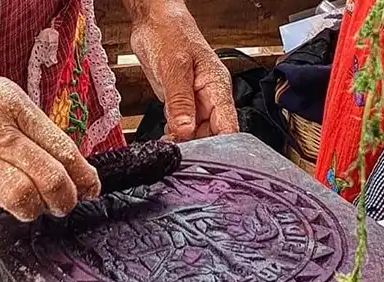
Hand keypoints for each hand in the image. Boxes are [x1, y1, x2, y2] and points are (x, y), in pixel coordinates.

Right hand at [0, 37, 100, 250]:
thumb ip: (26, 120)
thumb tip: (61, 154)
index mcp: (10, 105)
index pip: (60, 148)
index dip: (82, 175)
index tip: (90, 188)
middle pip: (45, 175)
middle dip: (64, 198)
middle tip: (64, 205)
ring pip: (13, 193)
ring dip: (31, 210)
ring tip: (31, 210)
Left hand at [130, 1, 238, 141]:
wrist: (154, 21)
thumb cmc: (170, 33)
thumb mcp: (174, 67)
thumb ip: (180, 101)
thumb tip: (185, 130)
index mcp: (217, 87)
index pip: (229, 125)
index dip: (222, 146)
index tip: (206, 158)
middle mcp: (209, 98)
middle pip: (213, 135)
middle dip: (198, 146)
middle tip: (178, 151)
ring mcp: (195, 102)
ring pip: (197, 134)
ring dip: (184, 143)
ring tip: (170, 146)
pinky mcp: (180, 104)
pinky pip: (182, 128)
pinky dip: (175, 136)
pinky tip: (166, 138)